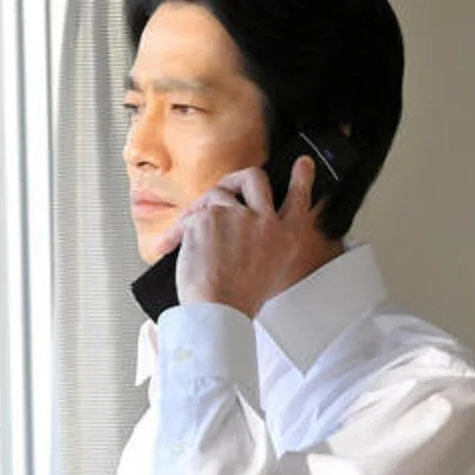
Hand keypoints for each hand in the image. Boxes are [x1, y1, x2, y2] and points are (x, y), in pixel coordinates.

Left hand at [153, 156, 317, 317]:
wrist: (217, 310)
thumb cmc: (239, 299)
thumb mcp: (270, 271)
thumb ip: (266, 242)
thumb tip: (250, 224)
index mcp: (286, 237)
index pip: (299, 198)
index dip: (302, 178)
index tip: (302, 164)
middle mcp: (266, 221)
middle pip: (254, 179)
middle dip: (237, 179)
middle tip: (227, 188)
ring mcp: (237, 214)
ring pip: (217, 193)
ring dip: (202, 209)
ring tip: (192, 234)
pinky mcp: (209, 215)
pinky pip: (191, 212)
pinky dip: (178, 229)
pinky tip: (173, 244)